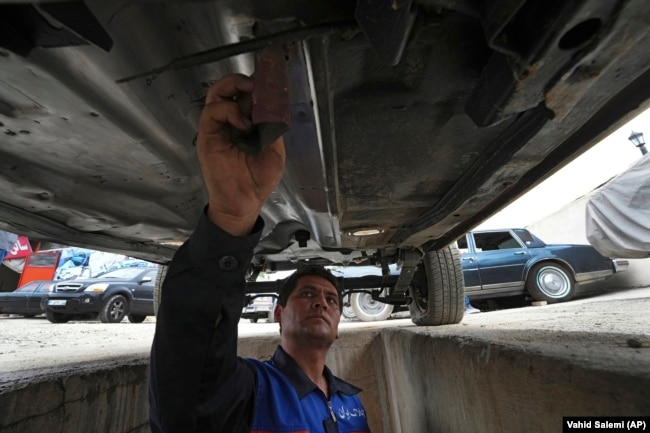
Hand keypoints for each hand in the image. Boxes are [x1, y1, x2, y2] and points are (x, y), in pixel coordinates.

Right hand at [197, 74, 285, 235]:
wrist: (244, 202)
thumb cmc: (258, 181)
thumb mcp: (275, 150)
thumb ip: (273, 127)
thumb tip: (274, 106)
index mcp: (247, 124)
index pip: (246, 96)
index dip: (257, 87)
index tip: (270, 85)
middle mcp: (230, 123)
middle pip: (229, 89)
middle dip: (243, 81)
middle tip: (257, 85)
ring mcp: (218, 128)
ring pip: (217, 94)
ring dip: (234, 88)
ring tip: (250, 95)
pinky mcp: (207, 136)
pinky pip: (212, 112)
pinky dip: (229, 110)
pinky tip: (243, 123)